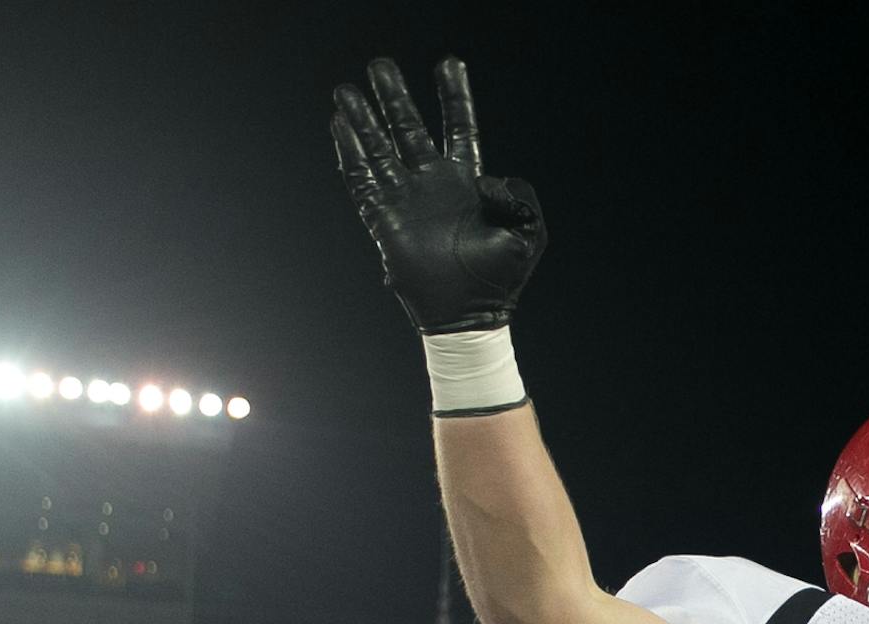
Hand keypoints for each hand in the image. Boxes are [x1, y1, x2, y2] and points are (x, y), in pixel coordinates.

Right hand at [332, 58, 544, 333]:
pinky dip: (350, 152)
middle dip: (395, 97)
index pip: (460, 127)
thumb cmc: (502, 278)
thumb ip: (519, 196)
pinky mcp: (384, 219)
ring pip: (380, 148)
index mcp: (468, 182)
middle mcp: (433, 183)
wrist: (470, 315)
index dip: (454, 96)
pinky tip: (340, 126)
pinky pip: (362, 179)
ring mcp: (407, 199)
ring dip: (364, 119)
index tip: (448, 63)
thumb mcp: (528, 231)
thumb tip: (487, 179)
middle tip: (380, 65)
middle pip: (410, 128)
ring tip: (347, 90)